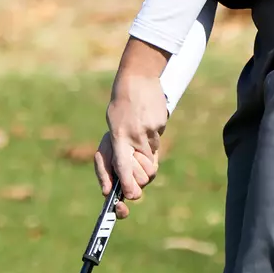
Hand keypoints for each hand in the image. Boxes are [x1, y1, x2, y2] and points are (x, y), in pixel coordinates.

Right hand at [93, 130, 155, 218]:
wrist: (131, 127)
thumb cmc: (111, 143)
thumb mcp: (103, 156)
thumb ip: (104, 174)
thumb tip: (107, 193)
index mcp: (113, 186)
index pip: (118, 206)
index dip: (120, 211)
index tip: (120, 206)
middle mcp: (128, 185)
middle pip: (134, 193)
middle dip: (129, 178)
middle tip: (125, 162)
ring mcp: (141, 178)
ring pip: (143, 181)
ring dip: (136, 165)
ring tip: (131, 153)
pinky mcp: (152, 169)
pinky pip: (151, 170)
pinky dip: (145, 160)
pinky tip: (140, 152)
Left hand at [96, 66, 167, 217]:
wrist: (137, 78)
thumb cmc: (120, 105)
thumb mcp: (112, 128)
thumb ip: (118, 152)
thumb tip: (124, 179)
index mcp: (118, 137)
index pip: (122, 166)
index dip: (127, 184)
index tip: (131, 195)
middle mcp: (133, 136)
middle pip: (146, 172)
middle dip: (143, 174)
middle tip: (138, 163)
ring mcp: (149, 131)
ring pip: (153, 156)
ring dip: (147, 152)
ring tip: (139, 132)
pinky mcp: (160, 124)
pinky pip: (158, 140)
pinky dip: (153, 136)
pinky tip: (147, 119)